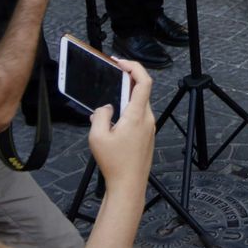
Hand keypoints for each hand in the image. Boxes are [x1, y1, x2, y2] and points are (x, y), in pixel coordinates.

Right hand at [87, 59, 155, 193]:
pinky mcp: (147, 136)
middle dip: (125, 82)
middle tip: (110, 78)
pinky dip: (126, 113)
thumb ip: (100, 115)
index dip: (134, 66)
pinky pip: (137, 117)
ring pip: (138, 105)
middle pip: (141, 91)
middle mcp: (147, 119)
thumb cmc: (115, 163)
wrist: (129, 185)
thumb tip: (106, 108)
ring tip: (105, 107)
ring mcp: (149, 128)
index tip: (120, 62)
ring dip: (123, 100)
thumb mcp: (98, 136)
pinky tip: (111, 124)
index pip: (144, 81)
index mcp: (137, 115)